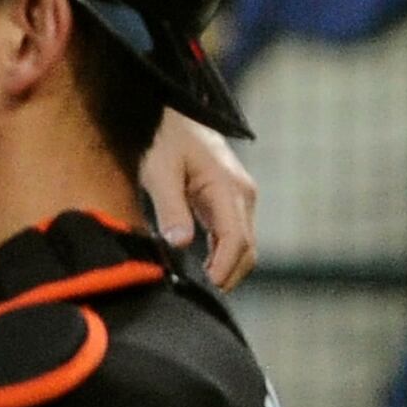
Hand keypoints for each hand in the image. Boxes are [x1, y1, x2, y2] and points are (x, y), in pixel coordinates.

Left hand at [142, 112, 255, 287]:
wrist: (173, 110)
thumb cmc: (163, 137)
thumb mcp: (160, 170)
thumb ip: (171, 206)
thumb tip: (179, 243)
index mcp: (229, 188)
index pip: (237, 240)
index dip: (224, 268)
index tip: (207, 288)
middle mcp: (243, 195)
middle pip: (246, 248)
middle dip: (229, 274)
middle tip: (201, 295)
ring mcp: (239, 197)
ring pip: (243, 244)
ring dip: (227, 266)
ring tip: (200, 286)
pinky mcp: (229, 199)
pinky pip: (232, 234)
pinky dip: (223, 253)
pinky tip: (203, 266)